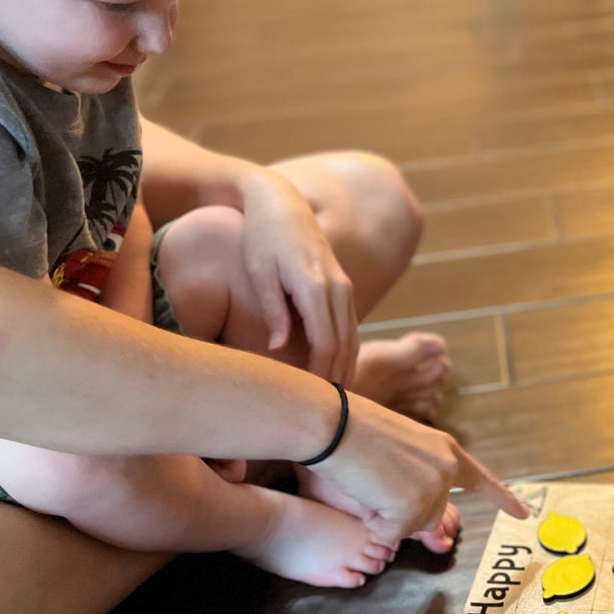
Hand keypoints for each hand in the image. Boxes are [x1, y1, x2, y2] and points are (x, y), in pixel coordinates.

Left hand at [239, 169, 357, 383]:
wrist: (280, 202)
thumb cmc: (260, 237)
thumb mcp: (259, 273)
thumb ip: (273, 312)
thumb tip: (280, 351)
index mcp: (315, 286)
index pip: (325, 344)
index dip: (319, 375)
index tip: (310, 401)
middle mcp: (338, 287)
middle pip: (344, 345)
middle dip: (336, 379)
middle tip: (323, 412)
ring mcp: (345, 286)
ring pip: (353, 338)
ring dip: (345, 368)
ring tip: (332, 400)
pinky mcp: (344, 286)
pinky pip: (351, 326)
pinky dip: (347, 352)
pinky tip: (337, 371)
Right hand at [306, 392, 527, 541]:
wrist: (333, 424)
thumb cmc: (353, 431)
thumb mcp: (402, 448)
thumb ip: (420, 475)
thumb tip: (423, 516)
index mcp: (447, 449)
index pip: (481, 479)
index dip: (503, 499)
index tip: (524, 515)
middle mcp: (447, 468)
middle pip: (433, 515)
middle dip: (403, 511)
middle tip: (376, 481)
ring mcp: (432, 488)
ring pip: (413, 527)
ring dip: (387, 517)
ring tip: (370, 483)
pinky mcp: (412, 506)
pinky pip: (391, 535)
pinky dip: (374, 524)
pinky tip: (364, 495)